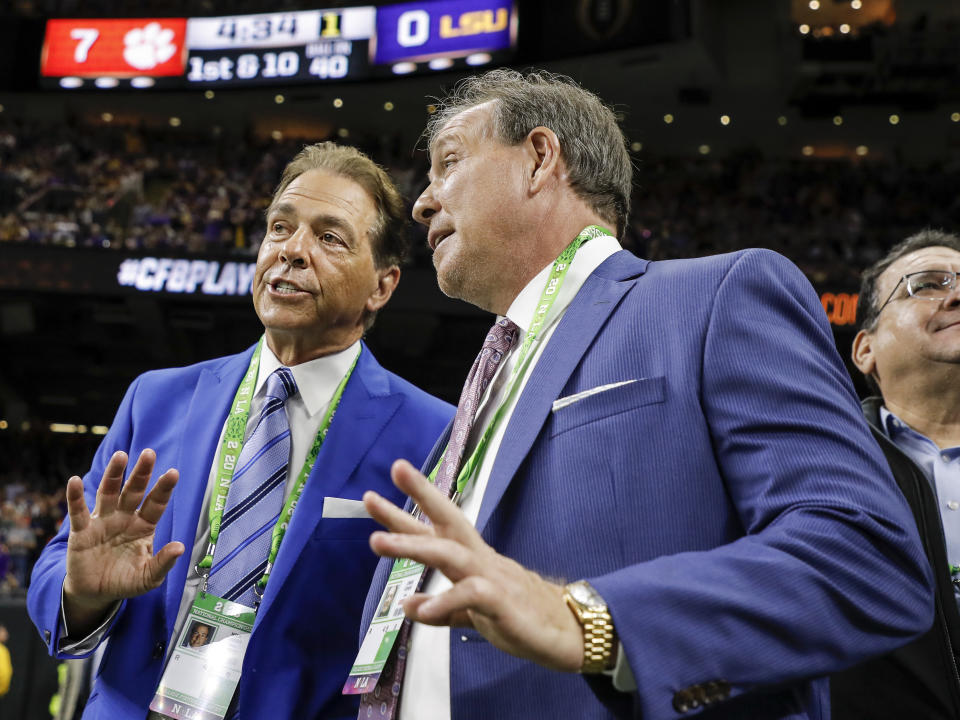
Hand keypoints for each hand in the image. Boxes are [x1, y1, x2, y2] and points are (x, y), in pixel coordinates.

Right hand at [63, 449, 183, 634]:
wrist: (95, 592)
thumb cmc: (125, 580)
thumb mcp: (148, 577)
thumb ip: (163, 562)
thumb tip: (180, 548)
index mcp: (144, 526)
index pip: (156, 503)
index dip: (163, 489)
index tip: (173, 472)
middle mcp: (124, 518)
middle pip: (133, 491)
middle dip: (141, 473)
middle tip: (149, 453)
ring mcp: (103, 521)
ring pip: (108, 493)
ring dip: (113, 475)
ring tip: (120, 456)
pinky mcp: (81, 531)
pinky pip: (78, 512)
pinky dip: (75, 497)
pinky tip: (74, 481)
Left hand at [364, 459, 582, 672]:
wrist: (568, 632)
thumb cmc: (521, 615)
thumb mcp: (472, 613)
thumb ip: (442, 609)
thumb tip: (406, 605)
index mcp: (471, 558)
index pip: (437, 526)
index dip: (410, 506)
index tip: (380, 489)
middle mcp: (480, 559)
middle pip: (446, 522)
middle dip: (412, 502)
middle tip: (372, 492)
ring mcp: (493, 577)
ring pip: (450, 553)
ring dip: (413, 546)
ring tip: (377, 542)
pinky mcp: (504, 603)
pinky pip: (472, 596)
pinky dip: (445, 601)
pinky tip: (419, 608)